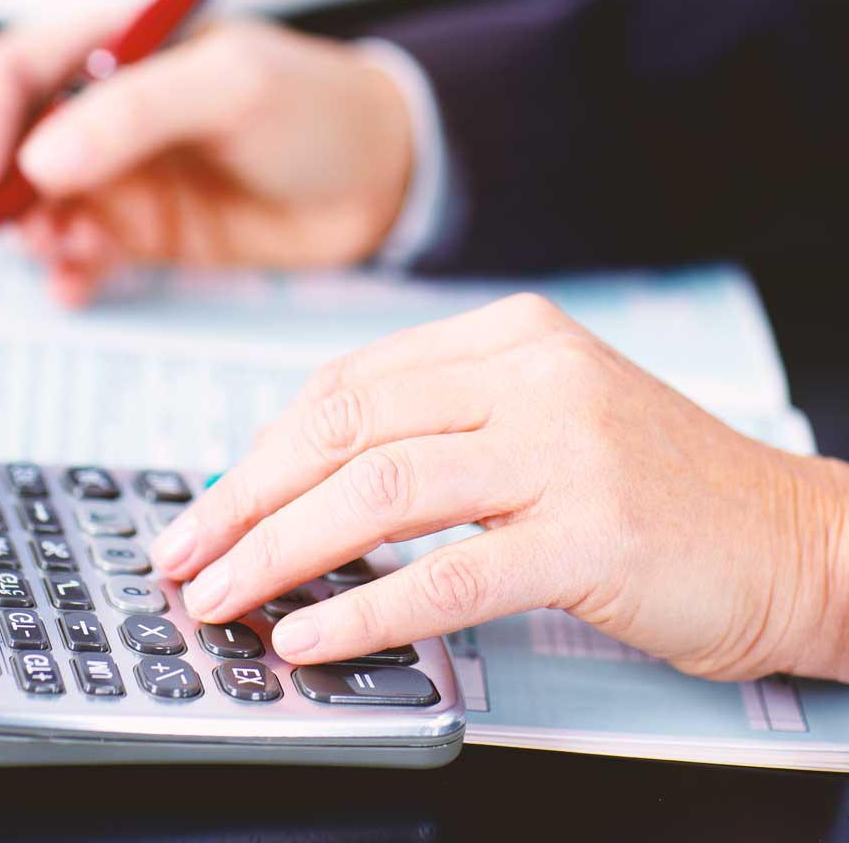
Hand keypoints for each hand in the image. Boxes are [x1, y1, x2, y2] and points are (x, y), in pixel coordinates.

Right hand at [0, 17, 412, 304]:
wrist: (380, 180)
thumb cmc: (320, 111)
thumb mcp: (235, 87)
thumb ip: (137, 114)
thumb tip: (42, 157)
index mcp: (120, 51)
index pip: (15, 71)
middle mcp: (111, 115)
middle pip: (17, 146)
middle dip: (5, 191)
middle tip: (31, 229)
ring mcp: (130, 177)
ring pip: (45, 208)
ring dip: (37, 235)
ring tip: (69, 254)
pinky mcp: (153, 233)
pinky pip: (89, 253)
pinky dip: (72, 272)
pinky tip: (79, 287)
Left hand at [152, 292, 848, 682]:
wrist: (795, 538)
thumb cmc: (657, 488)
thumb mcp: (541, 422)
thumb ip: (439, 428)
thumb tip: (311, 480)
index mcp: (508, 338)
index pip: (349, 384)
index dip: (265, 450)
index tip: (215, 504)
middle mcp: (531, 374)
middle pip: (346, 428)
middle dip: (246, 498)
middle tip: (185, 554)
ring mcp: (564, 447)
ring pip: (380, 491)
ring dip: (281, 550)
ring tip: (220, 597)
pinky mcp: (592, 530)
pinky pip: (449, 572)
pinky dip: (366, 608)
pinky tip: (308, 636)